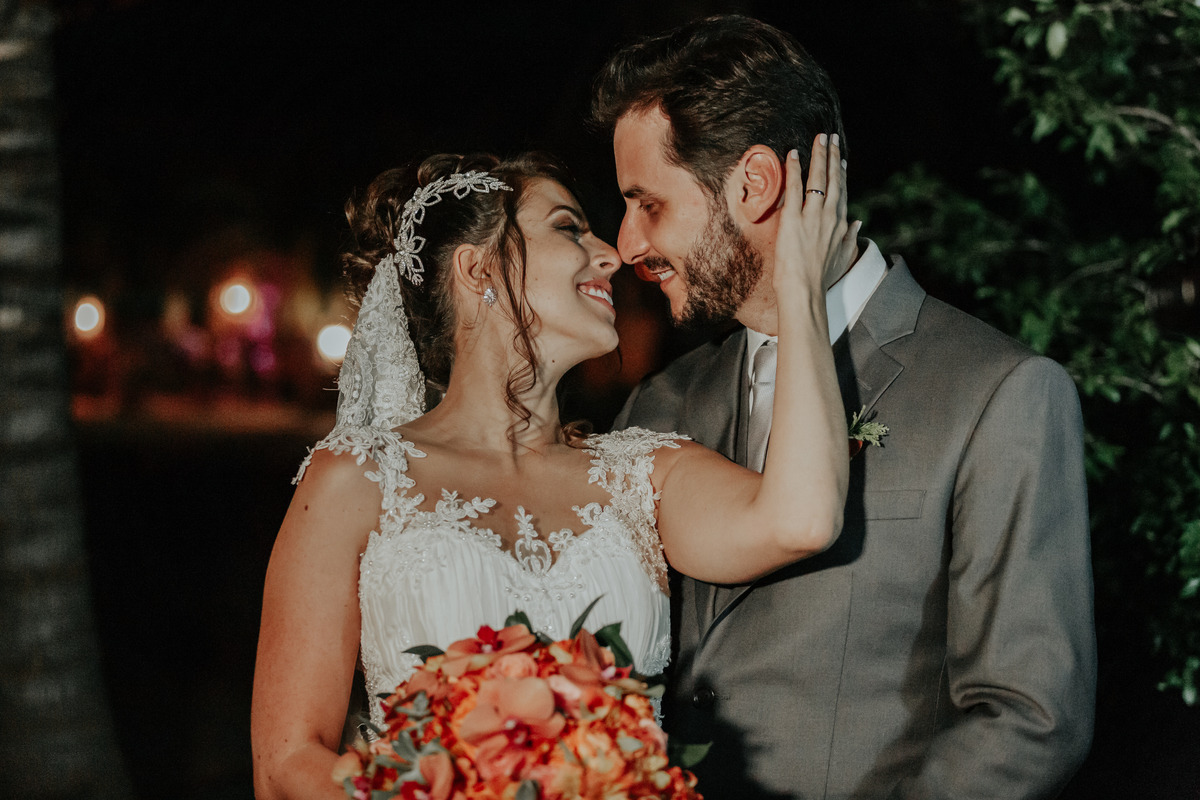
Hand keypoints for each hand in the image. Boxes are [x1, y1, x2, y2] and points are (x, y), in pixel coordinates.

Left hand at [774, 133, 853, 293]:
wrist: (805, 290)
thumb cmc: (821, 278)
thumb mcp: (843, 257)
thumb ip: (852, 237)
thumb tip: (859, 222)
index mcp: (841, 224)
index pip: (842, 192)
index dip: (840, 173)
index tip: (840, 159)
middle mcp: (830, 216)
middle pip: (832, 179)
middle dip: (831, 155)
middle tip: (830, 137)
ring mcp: (812, 216)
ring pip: (817, 179)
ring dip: (818, 155)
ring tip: (818, 138)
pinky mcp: (793, 219)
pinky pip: (794, 188)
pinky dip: (794, 169)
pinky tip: (793, 154)